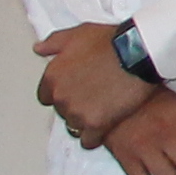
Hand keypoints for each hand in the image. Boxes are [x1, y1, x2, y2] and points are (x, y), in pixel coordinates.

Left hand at [35, 25, 150, 144]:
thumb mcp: (78, 34)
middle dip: (75, 106)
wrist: (137, 53)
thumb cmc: (110, 41)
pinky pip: (89, 141)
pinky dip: (95, 137)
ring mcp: (77, 112)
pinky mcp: (96, 124)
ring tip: (102, 111)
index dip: (62, 93)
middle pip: (62, 111)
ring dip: (85, 121)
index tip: (76, 90)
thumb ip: (54, 43)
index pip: (45, 96)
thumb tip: (38, 49)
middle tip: (94, 97)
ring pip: (74, 126)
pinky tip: (104, 128)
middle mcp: (60, 97)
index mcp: (52, 76)